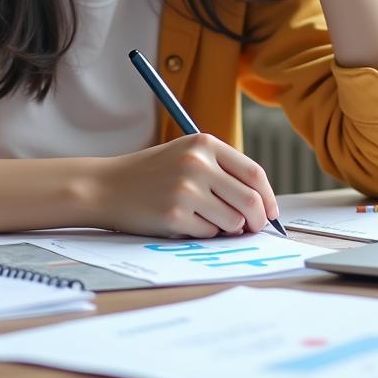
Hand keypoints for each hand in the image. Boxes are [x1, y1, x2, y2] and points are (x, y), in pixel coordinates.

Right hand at [92, 133, 279, 237]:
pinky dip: (202, 233)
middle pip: (250, 201)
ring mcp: (186, 189)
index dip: (268, 197)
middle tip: (252, 229)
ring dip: (225, 228)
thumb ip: (221, 171)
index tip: (271, 213)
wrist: (107, 185)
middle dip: (257, 221)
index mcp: (204, 143)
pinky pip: (208, 233)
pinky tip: (182, 221)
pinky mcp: (175, 214)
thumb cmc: (151, 174)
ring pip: (232, 222)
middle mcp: (197, 163)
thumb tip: (262, 206)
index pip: (253, 173)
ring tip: (203, 218)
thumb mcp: (186, 156)